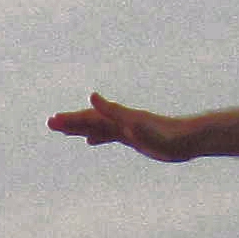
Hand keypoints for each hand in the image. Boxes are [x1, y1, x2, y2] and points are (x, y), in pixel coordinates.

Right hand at [49, 93, 199, 159]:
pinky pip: (109, 136)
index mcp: (120, 118)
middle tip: (49, 123)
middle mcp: (121, 122)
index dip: (72, 120)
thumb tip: (91, 96)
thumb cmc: (165, 134)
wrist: (188, 140)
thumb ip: (113, 111)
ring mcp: (127, 130)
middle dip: (70, 122)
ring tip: (63, 130)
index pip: (90, 118)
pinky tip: (90, 141)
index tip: (53, 121)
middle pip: (91, 121)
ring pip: (98, 128)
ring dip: (80, 128)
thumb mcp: (136, 123)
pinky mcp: (134, 138)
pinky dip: (97, 137)